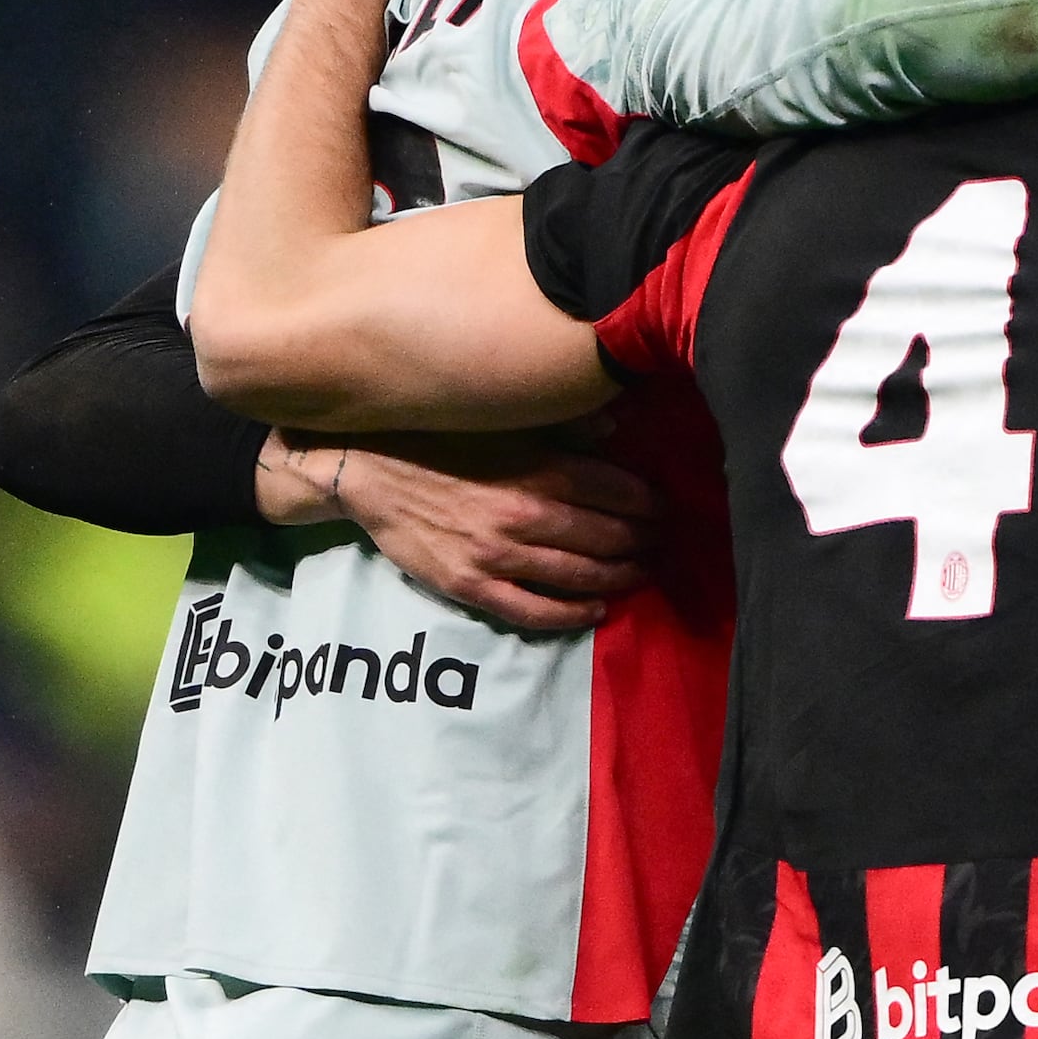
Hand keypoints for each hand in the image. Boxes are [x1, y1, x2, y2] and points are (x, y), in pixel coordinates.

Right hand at [258, 428, 655, 632]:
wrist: (371, 473)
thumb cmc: (442, 442)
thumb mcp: (503, 423)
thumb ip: (562, 427)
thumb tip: (616, 425)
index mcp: (539, 469)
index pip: (618, 492)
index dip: (650, 505)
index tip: (666, 510)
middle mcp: (526, 514)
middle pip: (607, 537)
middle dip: (642, 543)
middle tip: (661, 545)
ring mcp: (498, 556)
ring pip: (579, 577)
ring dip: (619, 578)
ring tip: (640, 575)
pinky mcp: (473, 586)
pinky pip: (535, 611)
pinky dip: (574, 615)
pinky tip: (597, 611)